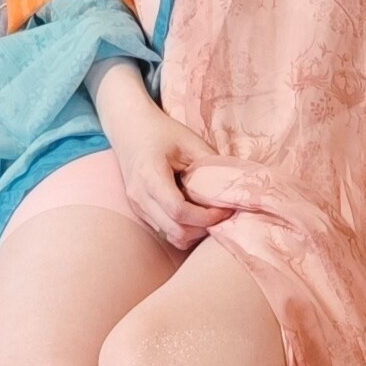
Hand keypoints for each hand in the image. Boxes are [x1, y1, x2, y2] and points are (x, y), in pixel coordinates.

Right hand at [91, 63, 234, 250]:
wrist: (130, 129)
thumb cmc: (161, 132)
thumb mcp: (190, 141)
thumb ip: (211, 165)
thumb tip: (236, 188)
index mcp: (150, 176)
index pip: (179, 211)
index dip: (206, 217)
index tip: (226, 209)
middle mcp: (140, 196)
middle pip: (175, 230)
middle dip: (203, 228)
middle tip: (222, 214)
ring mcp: (137, 206)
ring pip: (170, 236)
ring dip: (194, 232)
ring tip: (209, 214)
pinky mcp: (140, 212)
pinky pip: (164, 231)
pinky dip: (183, 229)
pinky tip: (195, 213)